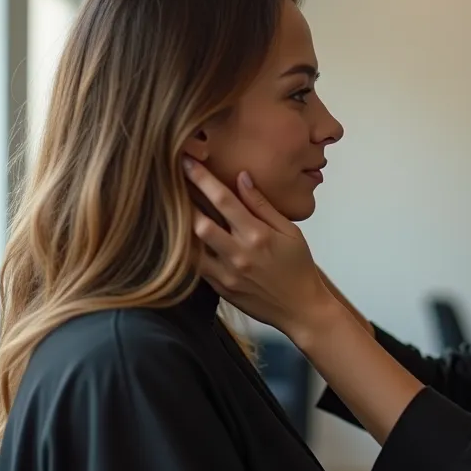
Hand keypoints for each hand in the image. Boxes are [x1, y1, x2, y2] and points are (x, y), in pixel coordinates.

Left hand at [182, 158, 335, 336]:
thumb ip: (263, 205)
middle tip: (170, 183)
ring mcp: (227, 274)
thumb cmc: (298, 266)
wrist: (300, 308)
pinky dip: (187, 251)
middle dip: (183, 201)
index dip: (202, 178)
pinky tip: (181, 238)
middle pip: (199, 223)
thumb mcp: (289, 231)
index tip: (187, 162)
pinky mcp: (220, 289)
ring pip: (191, 248)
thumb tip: (242, 178)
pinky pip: (196, 267)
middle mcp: (239, 253)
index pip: (224, 200)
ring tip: (171, 210)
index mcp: (258, 235)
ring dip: (180, 228)